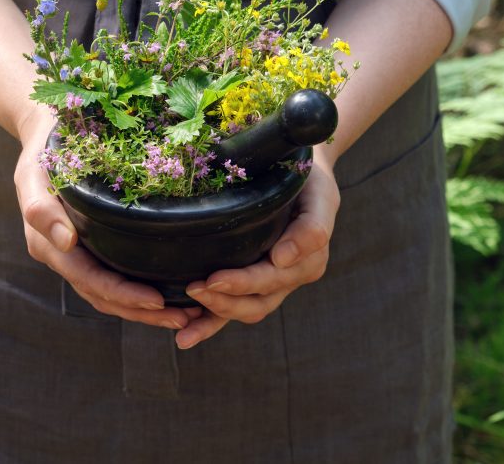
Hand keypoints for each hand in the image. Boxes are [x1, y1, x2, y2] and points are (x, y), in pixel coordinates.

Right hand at [13, 105, 197, 329]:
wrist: (45, 132)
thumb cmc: (43, 149)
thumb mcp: (34, 173)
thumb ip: (41, 209)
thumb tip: (65, 242)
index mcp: (47, 245)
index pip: (90, 279)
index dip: (123, 294)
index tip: (158, 301)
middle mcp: (62, 255)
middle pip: (103, 296)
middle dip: (142, 312)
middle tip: (185, 319)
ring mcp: (75, 254)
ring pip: (110, 294)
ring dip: (145, 310)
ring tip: (187, 315)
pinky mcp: (90, 246)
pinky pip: (114, 276)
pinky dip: (140, 290)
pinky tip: (171, 292)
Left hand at [175, 147, 339, 349]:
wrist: (299, 169)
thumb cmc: (308, 178)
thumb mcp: (320, 195)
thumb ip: (311, 228)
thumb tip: (283, 260)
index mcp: (308, 259)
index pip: (273, 278)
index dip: (244, 283)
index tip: (214, 279)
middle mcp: (291, 276)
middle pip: (257, 301)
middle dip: (223, 301)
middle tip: (192, 289)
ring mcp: (272, 283)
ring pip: (245, 310)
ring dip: (214, 317)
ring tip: (183, 324)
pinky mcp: (253, 282)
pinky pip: (233, 308)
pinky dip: (210, 324)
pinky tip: (184, 336)